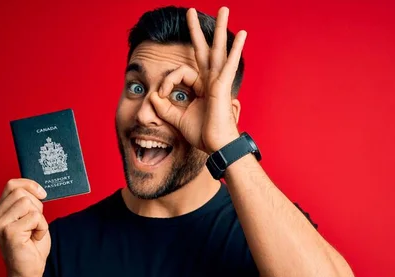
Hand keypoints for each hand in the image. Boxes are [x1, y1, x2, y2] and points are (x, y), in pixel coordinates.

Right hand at [0, 178, 49, 276]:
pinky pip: (34, 217)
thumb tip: (36, 188)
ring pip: (28, 203)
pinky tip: (34, 239)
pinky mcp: (9, 232)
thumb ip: (27, 203)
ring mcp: (0, 225)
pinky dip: (41, 227)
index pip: (11, 185)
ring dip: (39, 218)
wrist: (28, 273)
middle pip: (21, 192)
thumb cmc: (31, 247)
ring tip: (33, 232)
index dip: (29, 185)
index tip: (42, 194)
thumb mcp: (30, 219)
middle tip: (35, 224)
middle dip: (37, 206)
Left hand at [150, 6, 246, 153]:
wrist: (216, 146)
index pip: (180, 72)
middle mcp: (210, 80)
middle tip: (192, 11)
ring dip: (220, 29)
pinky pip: (228, 64)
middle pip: (204, 49)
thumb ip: (164, 107)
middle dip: (197, 30)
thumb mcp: (176, 118)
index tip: (160, 95)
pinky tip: (242, 35)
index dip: (167, 81)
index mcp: (201, 86)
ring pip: (218, 50)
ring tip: (224, 9)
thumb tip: (152, 95)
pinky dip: (235, 49)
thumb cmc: (202, 134)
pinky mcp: (222, 86)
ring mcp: (218, 81)